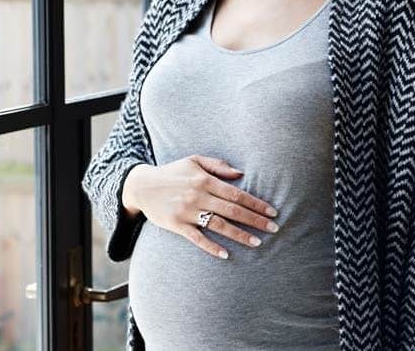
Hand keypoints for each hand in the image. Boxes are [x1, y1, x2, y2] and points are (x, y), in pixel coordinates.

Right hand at [122, 154, 279, 259]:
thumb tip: (240, 174)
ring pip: (218, 225)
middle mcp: (197, 195)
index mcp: (204, 179)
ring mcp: (187, 211)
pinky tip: (226, 254)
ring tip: (257, 243)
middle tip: (274, 229)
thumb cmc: (171, 173)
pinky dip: (211, 247)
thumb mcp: (193, 161)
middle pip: (232, 210)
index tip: (272, 212)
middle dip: (255, 220)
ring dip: (239, 235)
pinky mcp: (176, 224)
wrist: (140, 185)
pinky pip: (197, 238)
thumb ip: (217, 165)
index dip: (255, 203)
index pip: (236, 193)